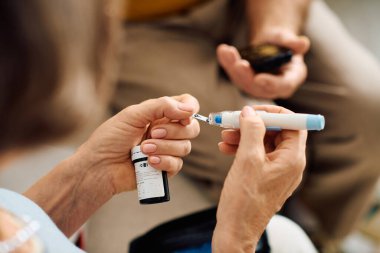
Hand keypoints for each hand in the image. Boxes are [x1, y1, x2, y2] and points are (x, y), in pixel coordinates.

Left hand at [76, 94, 199, 193]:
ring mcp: (166, 150)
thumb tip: (189, 109)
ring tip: (143, 150)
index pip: (187, 105)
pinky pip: (177, 164)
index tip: (184, 116)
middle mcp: (166, 131)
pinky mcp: (165, 169)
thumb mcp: (133, 115)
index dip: (190, 109)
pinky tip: (148, 162)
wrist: (99, 167)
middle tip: (152, 133)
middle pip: (191, 128)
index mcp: (159, 114)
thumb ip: (162, 106)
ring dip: (164, 147)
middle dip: (174, 131)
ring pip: (185, 147)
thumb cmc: (110, 138)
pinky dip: (164, 162)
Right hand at [212, 105, 306, 251]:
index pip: (293, 123)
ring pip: (263, 142)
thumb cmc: (244, 201)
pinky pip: (257, 155)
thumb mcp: (247, 160)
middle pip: (276, 131)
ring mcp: (277, 171)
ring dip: (244, 135)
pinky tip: (225, 148)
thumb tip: (250, 111)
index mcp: (292, 159)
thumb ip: (251, 131)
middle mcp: (289, 164)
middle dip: (253, 124)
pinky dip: (242, 148)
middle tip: (232, 122)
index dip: (273, 113)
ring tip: (224, 136)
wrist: (236, 230)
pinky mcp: (265, 177)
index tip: (252, 110)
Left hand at [217, 29, 309, 98]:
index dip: (270, 84)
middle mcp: (272, 87)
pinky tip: (222, 50)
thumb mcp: (290, 41)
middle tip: (239, 64)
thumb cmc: (283, 43)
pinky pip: (234, 73)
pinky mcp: (243, 81)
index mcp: (289, 81)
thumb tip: (302, 44)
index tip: (259, 79)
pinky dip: (226, 61)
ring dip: (233, 67)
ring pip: (242, 81)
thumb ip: (294, 43)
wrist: (272, 43)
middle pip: (257, 87)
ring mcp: (256, 86)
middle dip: (246, 75)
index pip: (282, 86)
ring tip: (228, 51)